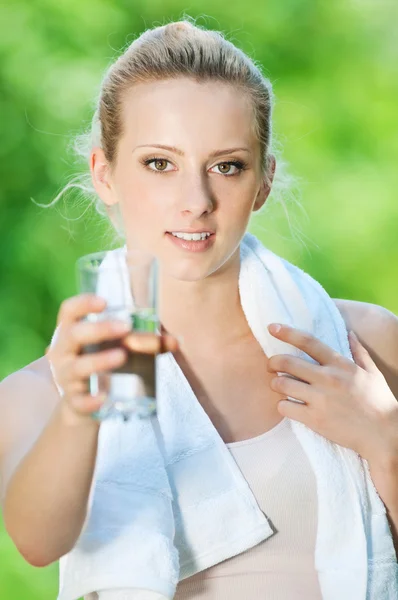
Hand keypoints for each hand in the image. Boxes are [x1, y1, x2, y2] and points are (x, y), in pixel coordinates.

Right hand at [46, 294, 178, 422]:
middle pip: (74, 335)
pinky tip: (104, 398)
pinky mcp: (74, 402)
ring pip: (77, 367)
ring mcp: (66, 377)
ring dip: (99, 361)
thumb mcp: (118, 347)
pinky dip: (90, 400)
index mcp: (71, 331)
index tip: (104, 302)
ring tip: (122, 356)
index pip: (69, 311)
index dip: (83, 303)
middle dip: (99, 329)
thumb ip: (147, 342)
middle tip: (125, 327)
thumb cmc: (102, 361)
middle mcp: (63, 352)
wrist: (83, 404)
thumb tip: (176, 341)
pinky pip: (79, 401)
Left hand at [266, 323, 397, 462]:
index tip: (272, 327)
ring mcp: (319, 399)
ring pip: (281, 383)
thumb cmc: (379, 402)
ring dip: (275, 383)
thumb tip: (350, 333)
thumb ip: (358, 352)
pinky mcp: (314, 419)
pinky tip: (287, 405)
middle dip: (273, 361)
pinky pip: (285, 406)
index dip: (287, 333)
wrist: (384, 435)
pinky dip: (282, 405)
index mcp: (340, 365)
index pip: (308, 342)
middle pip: (287, 362)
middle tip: (271, 365)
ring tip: (279, 385)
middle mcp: (327, 378)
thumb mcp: (372, 373)